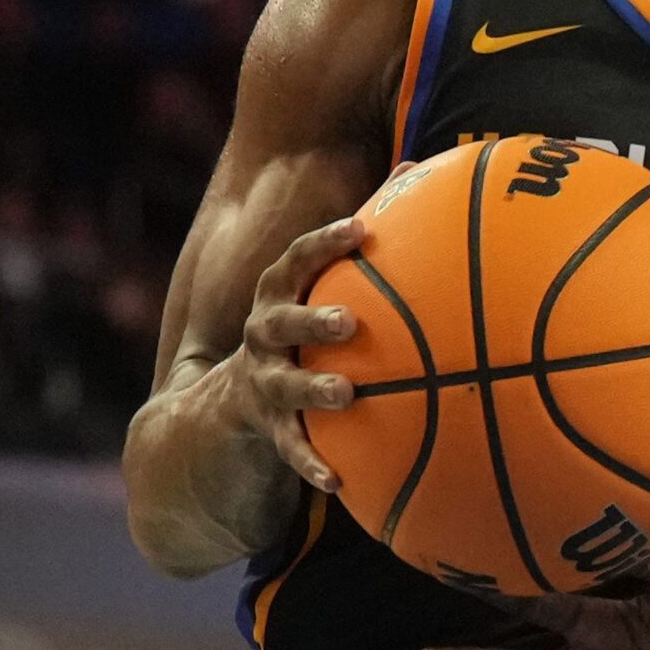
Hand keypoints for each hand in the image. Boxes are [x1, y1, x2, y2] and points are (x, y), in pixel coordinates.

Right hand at [219, 216, 366, 492]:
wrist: (230, 400)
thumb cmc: (302, 327)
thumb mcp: (322, 286)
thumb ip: (365, 234)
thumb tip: (418, 168)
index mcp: (279, 294)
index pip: (295, 261)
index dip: (324, 243)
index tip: (361, 230)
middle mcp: (263, 334)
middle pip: (280, 320)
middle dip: (312, 318)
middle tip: (348, 321)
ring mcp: (262, 382)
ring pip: (284, 385)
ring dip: (312, 389)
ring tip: (345, 394)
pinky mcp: (268, 428)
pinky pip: (290, 448)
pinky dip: (312, 463)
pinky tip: (337, 481)